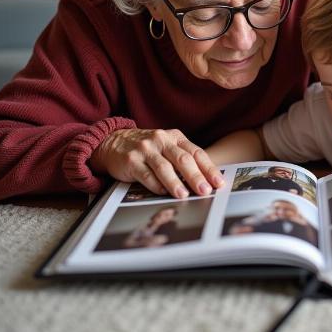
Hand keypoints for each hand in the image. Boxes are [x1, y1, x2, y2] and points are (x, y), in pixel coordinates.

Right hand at [90, 128, 224, 198]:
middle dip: (196, 176)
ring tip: (184, 195)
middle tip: (205, 191)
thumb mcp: (166, 146)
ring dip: (176, 182)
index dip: (209, 168)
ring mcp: (145, 149)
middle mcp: (161, 140)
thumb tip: (205, 181)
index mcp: (175, 137)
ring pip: (164, 167)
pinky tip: (163, 193)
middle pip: (182, 159)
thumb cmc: (147, 148)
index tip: (218, 182)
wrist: (112, 141)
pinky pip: (145, 174)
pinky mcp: (131, 160)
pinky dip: (156, 185)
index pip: (196, 152)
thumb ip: (183, 159)